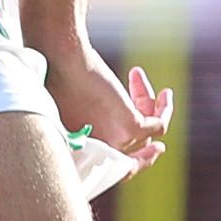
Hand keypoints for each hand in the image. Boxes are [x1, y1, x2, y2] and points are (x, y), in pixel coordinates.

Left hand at [41, 41, 173, 169]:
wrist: (58, 59)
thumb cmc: (54, 77)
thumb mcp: (67, 107)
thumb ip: (86, 123)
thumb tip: (107, 122)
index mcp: (78, 153)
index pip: (109, 161)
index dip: (131, 154)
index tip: (150, 146)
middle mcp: (95, 153)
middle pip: (130, 146)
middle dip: (140, 120)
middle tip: (150, 105)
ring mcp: (113, 142)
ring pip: (145, 134)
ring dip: (148, 106)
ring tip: (143, 80)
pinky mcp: (129, 128)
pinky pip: (157, 125)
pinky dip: (164, 110)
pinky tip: (165, 94)